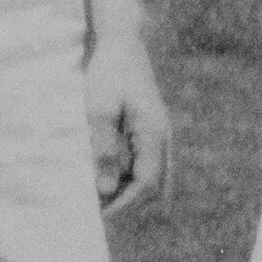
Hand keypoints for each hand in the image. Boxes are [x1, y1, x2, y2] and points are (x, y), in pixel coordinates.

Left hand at [85, 32, 170, 215]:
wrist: (123, 45)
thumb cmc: (108, 75)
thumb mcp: (99, 110)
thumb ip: (104, 150)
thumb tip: (106, 190)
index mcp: (153, 134)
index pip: (147, 184)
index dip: (125, 204)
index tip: (100, 215)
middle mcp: (163, 138)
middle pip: (156, 187)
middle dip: (130, 203)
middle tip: (99, 210)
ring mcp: (160, 135)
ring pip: (154, 178)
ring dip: (130, 191)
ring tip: (100, 196)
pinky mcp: (151, 132)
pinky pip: (147, 165)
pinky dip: (130, 177)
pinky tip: (106, 176)